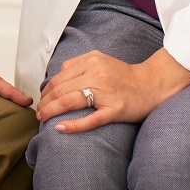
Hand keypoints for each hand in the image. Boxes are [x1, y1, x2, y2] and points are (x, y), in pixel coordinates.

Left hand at [35, 49, 189, 133]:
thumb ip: (79, 65)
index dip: (45, 90)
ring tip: (43, 119)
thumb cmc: (124, 75)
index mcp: (91, 61)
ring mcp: (106, 93)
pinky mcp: (115, 109)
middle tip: (38, 113)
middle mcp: (96, 74)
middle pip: (61, 89)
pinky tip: (59, 128)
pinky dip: (73, 125)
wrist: (152, 84)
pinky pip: (90, 119)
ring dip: (52, 111)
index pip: (59, 77)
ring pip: (70, 101)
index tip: (40, 100)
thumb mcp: (100, 61)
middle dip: (45, 102)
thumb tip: (58, 76)